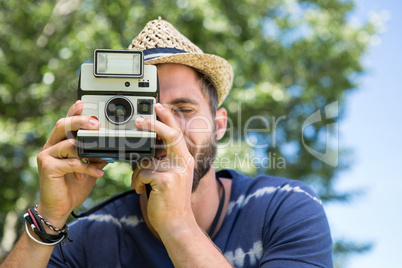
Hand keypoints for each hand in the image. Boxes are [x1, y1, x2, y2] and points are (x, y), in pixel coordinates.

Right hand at [36, 100, 106, 227]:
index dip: (73, 111)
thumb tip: (112, 146)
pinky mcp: (47, 168)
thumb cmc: (74, 185)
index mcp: (60, 143)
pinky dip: (87, 167)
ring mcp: (46, 156)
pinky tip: (97, 173)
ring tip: (102, 159)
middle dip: (79, 121)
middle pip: (62, 126)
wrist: (61, 207)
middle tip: (96, 124)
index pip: (65, 123)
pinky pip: (71, 162)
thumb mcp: (88, 166)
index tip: (83, 103)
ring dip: (88, 151)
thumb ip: (95, 154)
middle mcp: (51, 147)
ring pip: (67, 144)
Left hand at [131, 103, 195, 234]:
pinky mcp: (166, 180)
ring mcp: (176, 171)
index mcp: (185, 159)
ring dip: (138, 174)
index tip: (159, 106)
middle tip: (139, 120)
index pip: (177, 133)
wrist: (177, 224)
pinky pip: (141, 173)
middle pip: (170, 135)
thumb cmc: (170, 201)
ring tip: (141, 186)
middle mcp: (183, 162)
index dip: (168, 118)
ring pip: (146, 161)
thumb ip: (164, 163)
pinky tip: (141, 191)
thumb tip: (145, 153)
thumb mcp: (172, 178)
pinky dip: (137, 183)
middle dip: (154, 124)